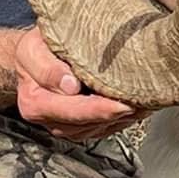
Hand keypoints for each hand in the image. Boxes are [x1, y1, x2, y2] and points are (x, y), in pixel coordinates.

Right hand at [11, 27, 140, 139]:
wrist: (33, 58)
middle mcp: (51, 120)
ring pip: (100, 128)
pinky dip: (123, 118)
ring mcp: (67, 126)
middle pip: (90, 124)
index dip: (101, 109)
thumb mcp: (32, 49)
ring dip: (124, 118)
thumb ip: (47, 68)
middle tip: (144, 103)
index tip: (123, 104)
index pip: (74, 111)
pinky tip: (138, 106)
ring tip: (146, 102)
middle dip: (119, 114)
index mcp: (36, 104)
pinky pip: (105, 127)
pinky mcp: (80, 126)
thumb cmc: (35, 51)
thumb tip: (69, 85)